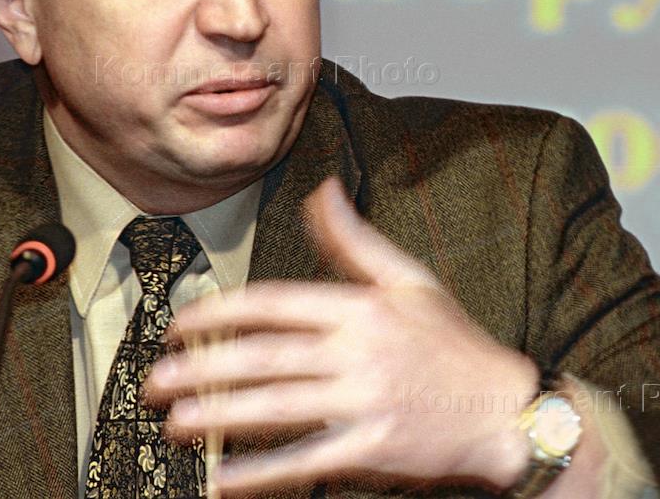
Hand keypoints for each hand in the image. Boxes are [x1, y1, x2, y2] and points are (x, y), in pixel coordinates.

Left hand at [144, 176, 540, 494]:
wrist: (505, 412)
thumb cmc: (453, 344)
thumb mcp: (410, 279)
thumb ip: (354, 240)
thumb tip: (321, 190)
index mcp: (360, 307)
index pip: (274, 303)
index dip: (220, 312)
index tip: (181, 325)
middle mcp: (359, 351)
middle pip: (264, 357)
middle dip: (203, 369)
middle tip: (155, 381)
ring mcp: (366, 401)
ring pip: (277, 408)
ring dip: (219, 416)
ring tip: (175, 423)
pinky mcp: (374, 449)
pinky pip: (307, 462)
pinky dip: (262, 474)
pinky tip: (222, 479)